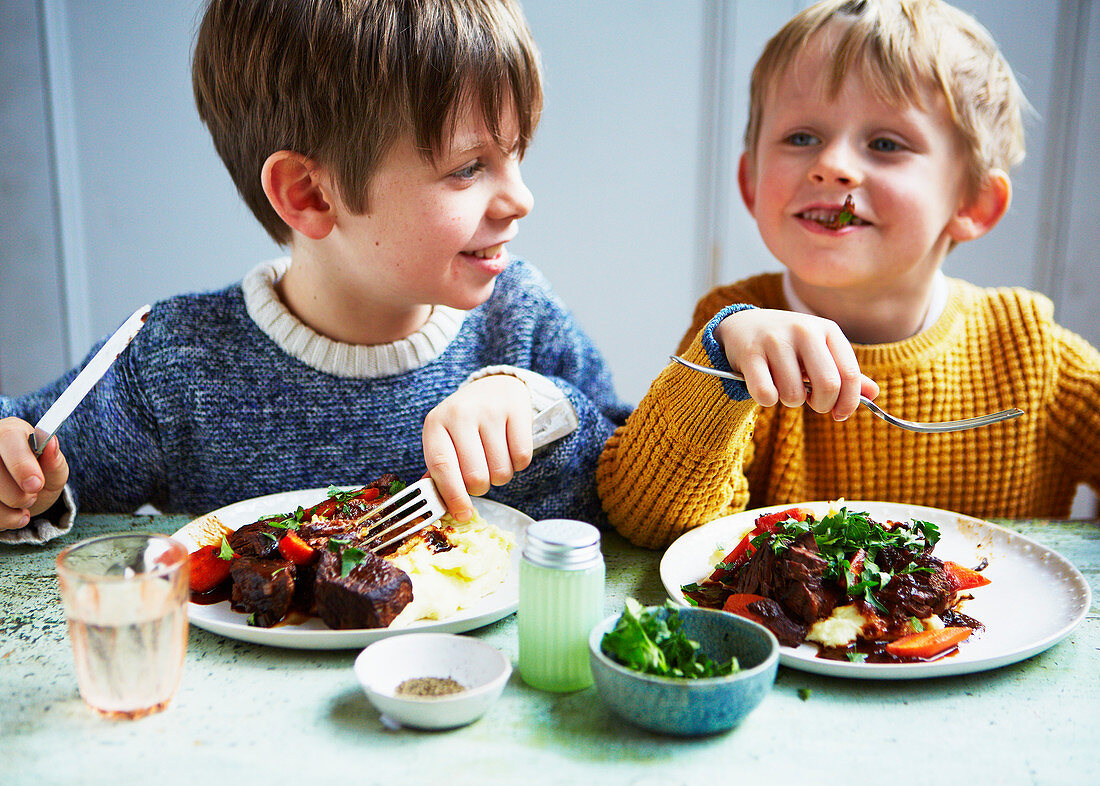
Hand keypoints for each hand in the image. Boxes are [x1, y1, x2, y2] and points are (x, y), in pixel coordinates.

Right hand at [0, 417, 68, 529]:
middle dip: (18, 495)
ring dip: (9, 511)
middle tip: (31, 497)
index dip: (22, 464)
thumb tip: (52, 444)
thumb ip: (54, 462)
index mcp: (11, 432)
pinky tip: (12, 515)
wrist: (23, 494)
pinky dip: (1, 519)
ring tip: (23, 507)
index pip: (9, 438)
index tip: (36, 485)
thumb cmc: (38, 476)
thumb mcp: (53, 472)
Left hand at [422, 375, 532, 521]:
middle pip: (475, 476)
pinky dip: (518, 464)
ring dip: (500, 476)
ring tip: (494, 459)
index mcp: (435, 423)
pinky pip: (522, 458)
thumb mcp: (445, 439)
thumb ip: (440, 472)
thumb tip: (442, 507)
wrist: (494, 387)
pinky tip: (509, 449)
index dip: (452, 495)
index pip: (441, 466)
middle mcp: (460, 413)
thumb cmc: (465, 423)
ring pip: (501, 472)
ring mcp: (489, 410)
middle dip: (481, 487)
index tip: (463, 514)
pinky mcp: (516, 410)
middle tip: (480, 476)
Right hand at [715, 309, 879, 420]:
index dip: (848, 402)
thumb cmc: (790, 346)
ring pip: (793, 394)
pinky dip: (766, 400)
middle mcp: (804, 330)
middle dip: (821, 405)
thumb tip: (874, 394)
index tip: (839, 415)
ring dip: (789, 401)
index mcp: (828, 329)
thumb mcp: (820, 352)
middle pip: (828, 385)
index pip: (850, 375)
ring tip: (783, 386)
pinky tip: (765, 387)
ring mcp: (775, 339)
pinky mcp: (750, 352)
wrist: (743, 325)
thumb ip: (844, 373)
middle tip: (811, 403)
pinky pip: (766, 394)